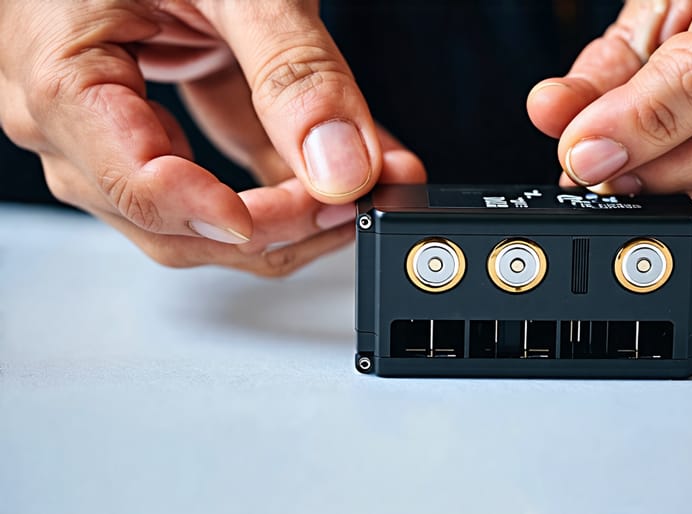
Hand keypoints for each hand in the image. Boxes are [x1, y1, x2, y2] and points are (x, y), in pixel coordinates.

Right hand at [0, 1, 424, 275]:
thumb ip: (291, 69)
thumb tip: (340, 163)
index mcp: (62, 75)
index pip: (141, 187)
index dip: (237, 220)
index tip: (315, 213)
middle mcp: (73, 117)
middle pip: (174, 222)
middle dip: (279, 226)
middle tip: (361, 199)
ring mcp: (111, 124)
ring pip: (199, 214)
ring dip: (291, 210)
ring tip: (371, 182)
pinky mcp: (153, 119)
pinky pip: (218, 170)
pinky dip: (286, 174)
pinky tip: (344, 165)